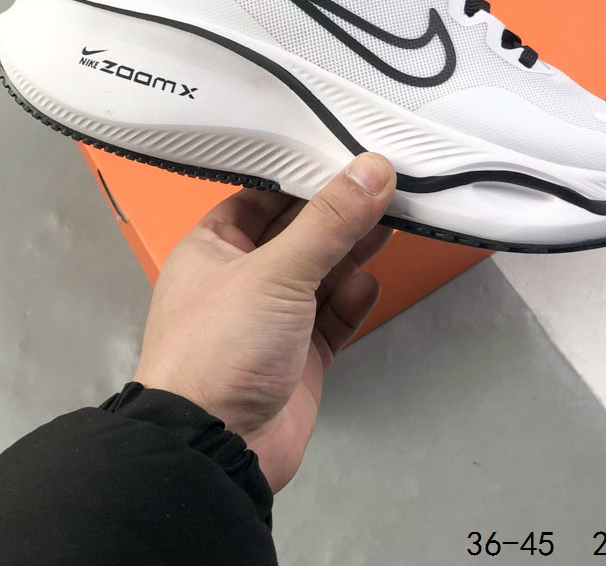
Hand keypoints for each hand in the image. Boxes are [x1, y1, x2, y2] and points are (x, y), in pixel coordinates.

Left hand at [134, 153, 395, 491]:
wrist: (214, 451)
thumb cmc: (220, 349)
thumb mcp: (276, 272)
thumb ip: (329, 222)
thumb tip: (373, 170)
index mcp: (214, 248)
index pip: (262, 196)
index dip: (303, 176)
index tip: (347, 155)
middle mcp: (241, 279)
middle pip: (298, 233)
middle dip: (339, 214)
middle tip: (384, 186)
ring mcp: (271, 320)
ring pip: (320, 274)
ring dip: (352, 252)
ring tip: (391, 221)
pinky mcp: (298, 357)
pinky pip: (332, 318)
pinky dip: (352, 300)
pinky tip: (369, 284)